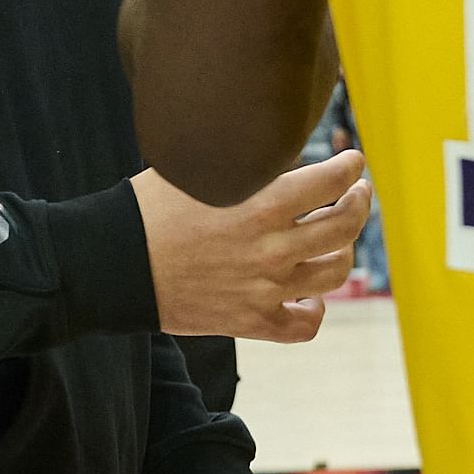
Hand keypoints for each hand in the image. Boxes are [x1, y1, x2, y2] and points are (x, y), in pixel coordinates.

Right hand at [132, 149, 368, 342]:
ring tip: (338, 241)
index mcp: (262, 204)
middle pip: (344, 226)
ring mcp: (265, 289)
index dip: (349, 167)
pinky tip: (310, 298)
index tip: (352, 161)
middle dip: (358, 203)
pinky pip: (304, 325)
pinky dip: (314, 311)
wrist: (116, 265)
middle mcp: (272, 248)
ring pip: (333, 274)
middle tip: (357, 193)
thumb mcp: (197, 167)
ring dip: (343, 252)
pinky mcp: (251, 322)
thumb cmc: (150, 208)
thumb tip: (277, 148)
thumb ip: (243, 160)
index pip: (330, 181)